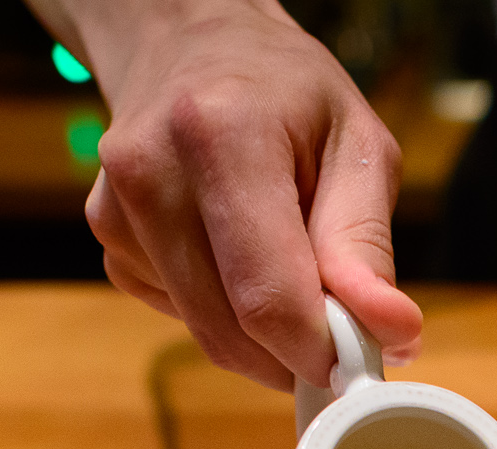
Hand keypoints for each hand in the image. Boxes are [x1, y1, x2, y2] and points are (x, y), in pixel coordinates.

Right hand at [57, 0, 422, 389]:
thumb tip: (389, 333)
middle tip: (337, 332)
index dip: (318, 351)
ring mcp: (116, 208)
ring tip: (287, 262)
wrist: (191, 41)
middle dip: (293, 353)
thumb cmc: (287, 92)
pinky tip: (232, 250)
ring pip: (204, 332)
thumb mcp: (356, 145)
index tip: (359, 360)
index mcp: (221, 137)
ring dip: (260, 333)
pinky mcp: (107, 236)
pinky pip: (179, 314)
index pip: (267, 296)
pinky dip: (221, 308)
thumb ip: (365, 244)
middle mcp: (150, 172)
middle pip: (229, 328)